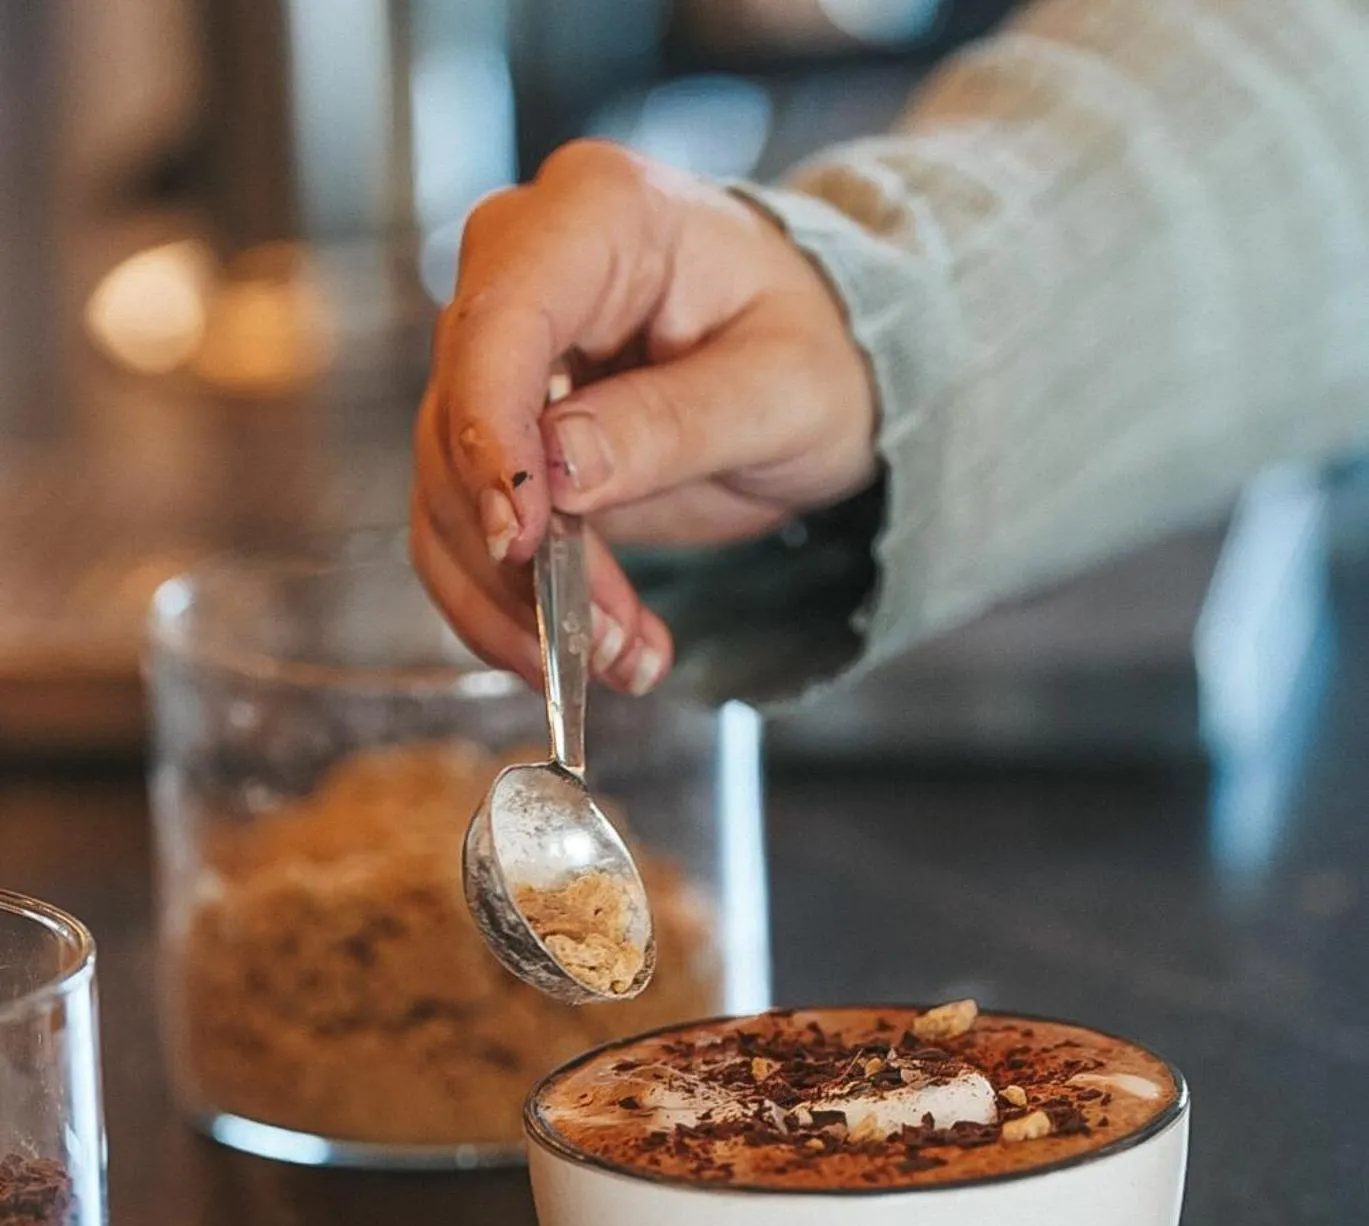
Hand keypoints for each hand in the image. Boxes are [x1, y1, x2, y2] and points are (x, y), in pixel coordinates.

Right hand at [412, 140, 877, 693]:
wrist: (819, 362)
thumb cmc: (814, 346)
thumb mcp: (781, 388)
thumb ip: (673, 422)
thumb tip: (561, 470)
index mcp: (595, 217)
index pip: (496, 323)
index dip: (490, 438)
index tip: (522, 540)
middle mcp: (521, 273)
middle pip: (454, 422)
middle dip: (518, 553)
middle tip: (599, 639)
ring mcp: (500, 359)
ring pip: (448, 496)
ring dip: (518, 601)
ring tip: (619, 657)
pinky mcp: (499, 439)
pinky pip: (467, 532)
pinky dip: (515, 608)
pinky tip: (595, 649)